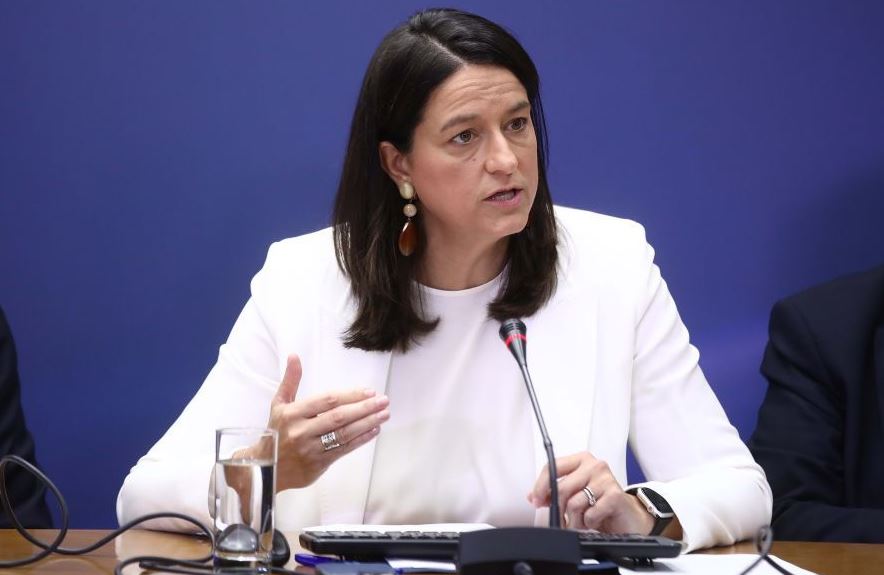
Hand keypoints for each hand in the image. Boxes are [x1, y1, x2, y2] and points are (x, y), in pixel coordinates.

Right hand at [266, 354, 389, 490]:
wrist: (266, 468)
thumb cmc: (277, 431)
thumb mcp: (279, 404)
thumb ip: (290, 380)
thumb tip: (294, 355)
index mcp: (292, 413)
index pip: (327, 401)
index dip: (350, 395)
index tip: (369, 391)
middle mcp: (301, 431)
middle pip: (338, 417)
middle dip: (364, 408)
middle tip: (384, 401)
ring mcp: (310, 449)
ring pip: (344, 434)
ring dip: (367, 423)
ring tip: (384, 414)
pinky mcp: (318, 464)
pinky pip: (343, 450)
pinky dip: (361, 439)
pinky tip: (374, 430)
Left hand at [528, 452, 653, 534]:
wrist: (629, 517)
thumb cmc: (601, 503)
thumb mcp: (575, 495)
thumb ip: (554, 492)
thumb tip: (532, 496)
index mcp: (581, 460)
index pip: (552, 466)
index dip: (540, 486)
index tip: (536, 500)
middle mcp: (594, 465)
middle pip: (561, 487)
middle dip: (557, 509)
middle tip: (562, 520)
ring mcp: (606, 479)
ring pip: (574, 503)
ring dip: (575, 520)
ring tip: (583, 521)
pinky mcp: (615, 495)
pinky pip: (589, 514)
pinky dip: (589, 523)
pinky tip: (595, 520)